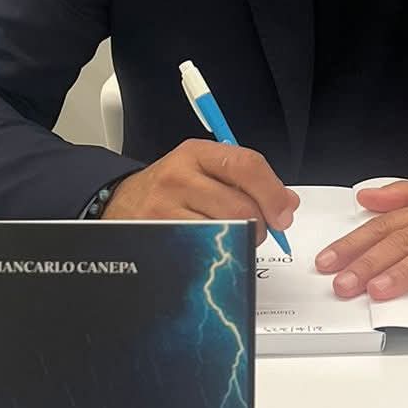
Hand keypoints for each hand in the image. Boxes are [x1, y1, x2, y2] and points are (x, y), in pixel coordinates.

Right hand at [102, 140, 298, 243]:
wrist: (120, 203)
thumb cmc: (170, 189)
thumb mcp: (204, 171)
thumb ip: (248, 181)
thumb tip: (288, 203)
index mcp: (197, 153)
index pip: (247, 165)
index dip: (273, 193)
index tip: (283, 215)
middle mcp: (179, 176)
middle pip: (240, 206)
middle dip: (259, 227)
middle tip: (258, 233)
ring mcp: (164, 208)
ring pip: (224, 232)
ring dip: (239, 243)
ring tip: (233, 240)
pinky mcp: (157, 236)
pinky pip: (202, 250)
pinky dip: (216, 254)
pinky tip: (213, 250)